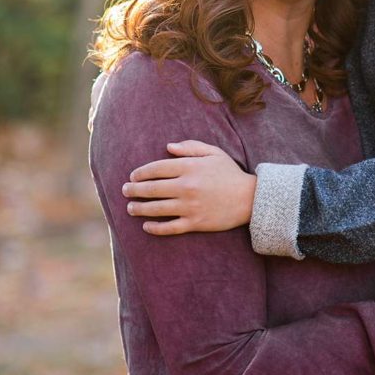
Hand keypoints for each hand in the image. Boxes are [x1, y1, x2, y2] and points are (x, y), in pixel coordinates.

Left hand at [122, 140, 255, 235]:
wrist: (250, 199)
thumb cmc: (230, 173)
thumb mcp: (214, 153)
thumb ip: (191, 147)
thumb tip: (168, 147)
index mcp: (190, 167)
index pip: (156, 168)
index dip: (141, 173)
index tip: (133, 176)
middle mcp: (186, 186)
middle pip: (152, 188)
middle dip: (134, 190)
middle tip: (125, 191)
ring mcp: (190, 206)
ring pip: (156, 208)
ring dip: (139, 208)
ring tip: (130, 208)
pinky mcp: (195, 223)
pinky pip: (169, 227)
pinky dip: (155, 228)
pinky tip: (146, 226)